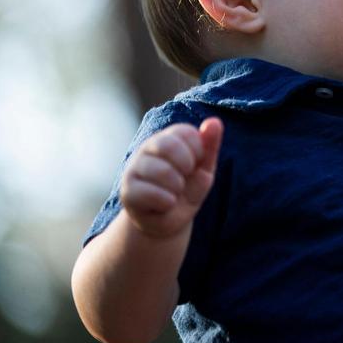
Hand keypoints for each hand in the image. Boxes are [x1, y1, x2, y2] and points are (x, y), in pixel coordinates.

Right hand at [120, 117, 222, 238]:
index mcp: (168, 138)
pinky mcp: (127, 191)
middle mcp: (148, 149)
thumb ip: (209, 145)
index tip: (196, 163)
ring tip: (176, 192)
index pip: (185, 132)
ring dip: (177, 186)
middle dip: (186, 165)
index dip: (198, 151)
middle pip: (168, 145)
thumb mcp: (204, 169)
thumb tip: (214, 121)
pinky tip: (166, 203)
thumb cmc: (188, 189)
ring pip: (160, 170)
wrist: (169, 220)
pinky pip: (150, 193)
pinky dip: (167, 202)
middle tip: (186, 176)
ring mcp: (134, 169)